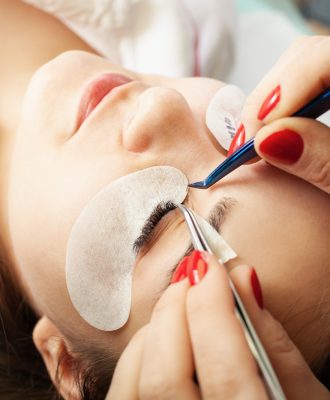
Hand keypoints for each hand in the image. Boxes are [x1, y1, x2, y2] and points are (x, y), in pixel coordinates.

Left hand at [106, 251, 328, 398]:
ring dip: (157, 327)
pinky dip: (138, 351)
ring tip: (182, 300)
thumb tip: (241, 277)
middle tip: (193, 274)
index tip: (210, 264)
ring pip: (137, 380)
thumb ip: (272, 340)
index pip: (222, 368)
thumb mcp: (302, 394)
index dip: (212, 308)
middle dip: (176, 310)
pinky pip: (124, 389)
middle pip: (166, 374)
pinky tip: (162, 336)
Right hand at [231, 36, 329, 193]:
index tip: (255, 136)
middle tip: (246, 145)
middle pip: (303, 57)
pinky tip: (271, 134)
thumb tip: (267, 140)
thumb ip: (321, 160)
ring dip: (268, 104)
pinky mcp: (328, 92)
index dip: (282, 91)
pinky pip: (302, 84)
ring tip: (253, 143)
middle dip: (265, 99)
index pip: (323, 59)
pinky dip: (280, 108)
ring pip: (297, 68)